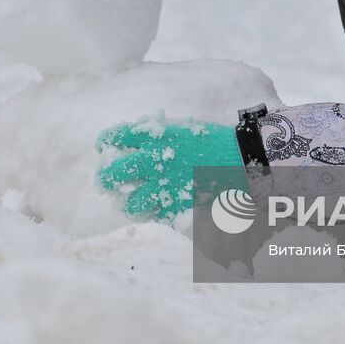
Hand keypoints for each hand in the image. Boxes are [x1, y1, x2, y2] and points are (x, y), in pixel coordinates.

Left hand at [96, 121, 246, 219]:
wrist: (241, 159)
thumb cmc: (214, 141)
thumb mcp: (184, 129)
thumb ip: (159, 136)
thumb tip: (135, 143)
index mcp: (158, 136)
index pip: (118, 136)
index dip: (105, 141)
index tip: (102, 146)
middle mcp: (157, 160)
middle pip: (116, 171)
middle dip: (104, 177)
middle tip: (102, 180)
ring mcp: (167, 186)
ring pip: (132, 201)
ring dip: (126, 202)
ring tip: (126, 202)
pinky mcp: (179, 205)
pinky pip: (156, 214)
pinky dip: (151, 213)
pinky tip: (152, 210)